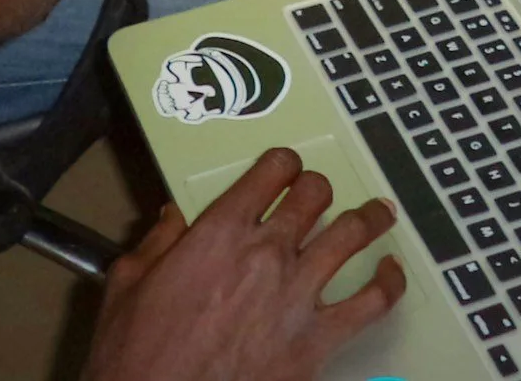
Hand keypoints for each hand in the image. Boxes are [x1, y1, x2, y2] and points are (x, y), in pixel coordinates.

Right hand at [81, 149, 403, 380]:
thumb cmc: (137, 356)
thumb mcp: (129, 286)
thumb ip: (156, 244)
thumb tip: (171, 217)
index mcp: (219, 233)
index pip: (271, 171)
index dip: (284, 164)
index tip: (287, 170)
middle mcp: (266, 253)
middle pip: (315, 195)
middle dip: (318, 189)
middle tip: (320, 196)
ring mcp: (297, 295)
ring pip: (351, 234)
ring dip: (369, 218)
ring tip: (379, 213)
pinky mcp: (317, 341)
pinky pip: (371, 302)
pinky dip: (389, 282)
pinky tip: (390, 272)